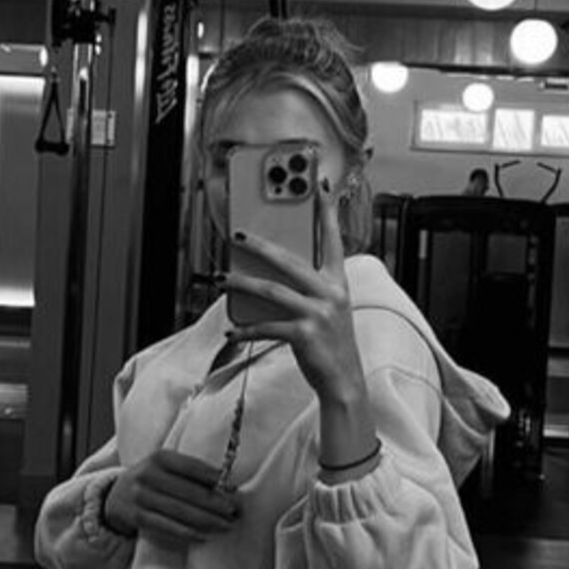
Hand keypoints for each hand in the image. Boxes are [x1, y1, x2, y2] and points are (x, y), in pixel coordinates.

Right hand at [105, 452, 240, 544]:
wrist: (114, 495)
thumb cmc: (152, 481)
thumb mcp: (165, 468)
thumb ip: (191, 473)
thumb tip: (228, 486)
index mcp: (160, 457)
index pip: (192, 467)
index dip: (215, 479)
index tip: (234, 490)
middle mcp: (148, 475)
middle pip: (189, 492)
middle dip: (216, 504)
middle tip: (235, 512)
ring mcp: (141, 496)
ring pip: (181, 512)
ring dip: (208, 521)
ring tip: (227, 526)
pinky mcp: (137, 517)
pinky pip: (168, 527)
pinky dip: (188, 533)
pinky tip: (205, 536)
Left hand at [222, 179, 365, 401]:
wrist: (344, 381)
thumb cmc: (331, 343)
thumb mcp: (328, 310)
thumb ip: (308, 288)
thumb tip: (271, 273)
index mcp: (338, 283)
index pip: (332, 240)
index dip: (327, 212)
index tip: (321, 187)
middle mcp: (331, 293)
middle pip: (290, 260)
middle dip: (261, 245)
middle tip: (239, 234)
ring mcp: (319, 314)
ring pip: (273, 290)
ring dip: (243, 284)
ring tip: (224, 279)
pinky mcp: (305, 334)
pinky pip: (267, 326)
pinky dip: (246, 329)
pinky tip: (232, 331)